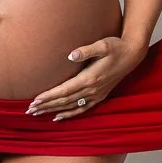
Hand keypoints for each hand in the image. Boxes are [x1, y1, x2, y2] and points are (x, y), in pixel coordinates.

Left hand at [26, 36, 146, 120]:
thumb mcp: (103, 45)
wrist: (132, 54)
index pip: (64, 90)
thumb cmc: (116, 46)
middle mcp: (92, 89)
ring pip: (70, 106)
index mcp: (90, 78)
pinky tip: (57, 117)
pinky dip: (69, 114)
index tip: (35, 100)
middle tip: (29, 110)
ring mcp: (96, 94)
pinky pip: (82, 109)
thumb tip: (71, 56)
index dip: (49, 96)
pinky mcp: (99, 96)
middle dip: (46, 105)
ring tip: (37, 114)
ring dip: (53, 110)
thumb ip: (86, 50)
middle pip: (64, 101)